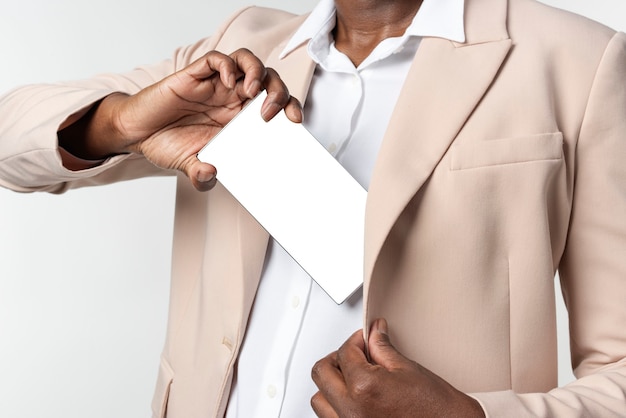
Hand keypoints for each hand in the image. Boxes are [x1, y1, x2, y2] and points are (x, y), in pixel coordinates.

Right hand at [60, 48, 301, 190]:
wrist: (136, 132)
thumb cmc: (166, 143)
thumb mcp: (187, 165)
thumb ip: (201, 175)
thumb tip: (212, 176)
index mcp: (237, 118)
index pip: (274, 105)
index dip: (289, 109)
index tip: (295, 123)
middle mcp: (230, 98)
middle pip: (268, 81)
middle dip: (279, 92)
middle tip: (272, 113)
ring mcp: (214, 84)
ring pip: (248, 63)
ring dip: (258, 73)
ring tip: (253, 92)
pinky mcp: (194, 74)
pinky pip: (218, 59)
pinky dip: (228, 66)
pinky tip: (229, 82)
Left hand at [311, 318, 484, 417]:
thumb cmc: (437, 409)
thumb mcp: (408, 369)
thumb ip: (382, 348)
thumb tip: (373, 332)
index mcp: (364, 388)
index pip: (345, 352)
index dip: (357, 339)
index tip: (366, 338)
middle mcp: (351, 411)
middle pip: (322, 373)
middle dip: (337, 358)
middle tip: (355, 353)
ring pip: (319, 399)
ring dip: (331, 384)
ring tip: (352, 377)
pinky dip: (335, 405)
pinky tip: (353, 398)